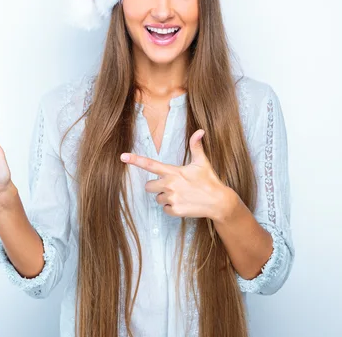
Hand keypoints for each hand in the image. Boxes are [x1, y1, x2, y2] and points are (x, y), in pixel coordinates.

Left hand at [120, 129, 238, 219]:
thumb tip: (200, 130)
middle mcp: (169, 185)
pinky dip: (171, 208)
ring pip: (157, 198)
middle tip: (171, 185)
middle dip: (156, 186)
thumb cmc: (209, 180)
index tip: (123, 156)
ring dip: (165, 197)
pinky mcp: (175, 210)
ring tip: (181, 194)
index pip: (150, 164)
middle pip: (148, 186)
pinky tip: (183, 204)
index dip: (135, 160)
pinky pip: (164, 209)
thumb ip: (196, 146)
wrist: (219, 202)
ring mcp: (172, 198)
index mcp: (173, 171)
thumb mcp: (202, 162)